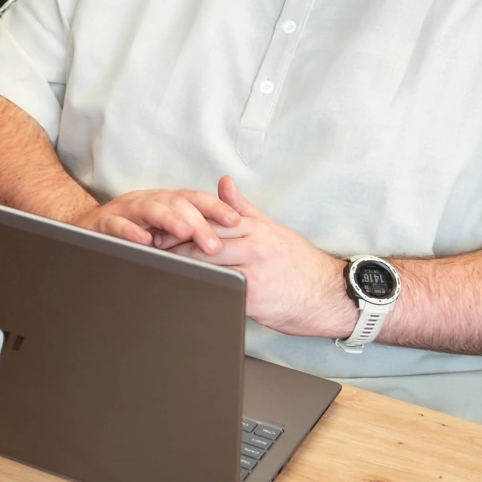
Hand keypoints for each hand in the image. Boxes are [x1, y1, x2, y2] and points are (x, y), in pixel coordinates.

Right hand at [80, 186, 243, 254]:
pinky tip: (143, 240)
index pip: (194, 199)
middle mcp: (147, 201)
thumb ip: (188, 236)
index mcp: (164, 202)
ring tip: (185, 233)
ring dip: (168, 219)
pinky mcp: (101, 222)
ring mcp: (123, 210)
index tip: (235, 221)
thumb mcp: (162, 235)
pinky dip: (130, 231)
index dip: (215, 207)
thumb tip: (222, 246)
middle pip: (176, 204)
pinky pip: (116, 224)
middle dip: (197, 223)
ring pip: (149, 208)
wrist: (85, 235)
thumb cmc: (130, 238)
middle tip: (213, 245)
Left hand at [169, 177, 353, 338]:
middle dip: (175, 245)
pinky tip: (183, 291)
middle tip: (152, 247)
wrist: (329, 295)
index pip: (212, 219)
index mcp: (257, 229)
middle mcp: (255, 247)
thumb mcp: (272, 230)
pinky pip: (221, 293)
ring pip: (209, 267)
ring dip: (182, 267)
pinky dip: (201, 291)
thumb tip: (224, 183)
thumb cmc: (299, 263)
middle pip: (205, 241)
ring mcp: (255, 273)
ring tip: (160, 268)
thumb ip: (243, 209)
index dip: (183, 223)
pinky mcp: (255, 299)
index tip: (161, 225)